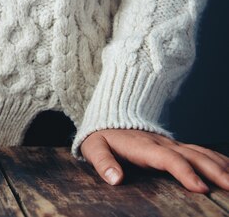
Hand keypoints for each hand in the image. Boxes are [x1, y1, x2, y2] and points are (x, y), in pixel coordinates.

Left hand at [80, 129, 228, 192]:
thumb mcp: (93, 148)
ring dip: (222, 165)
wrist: (106, 119)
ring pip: (201, 153)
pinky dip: (219, 159)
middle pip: (193, 156)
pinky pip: (202, 152)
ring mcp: (171, 144)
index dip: (184, 172)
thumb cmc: (100, 138)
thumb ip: (103, 162)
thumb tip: (115, 179)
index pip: (168, 159)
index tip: (201, 188)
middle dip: (214, 171)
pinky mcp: (176, 146)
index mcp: (143, 146)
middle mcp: (162, 144)